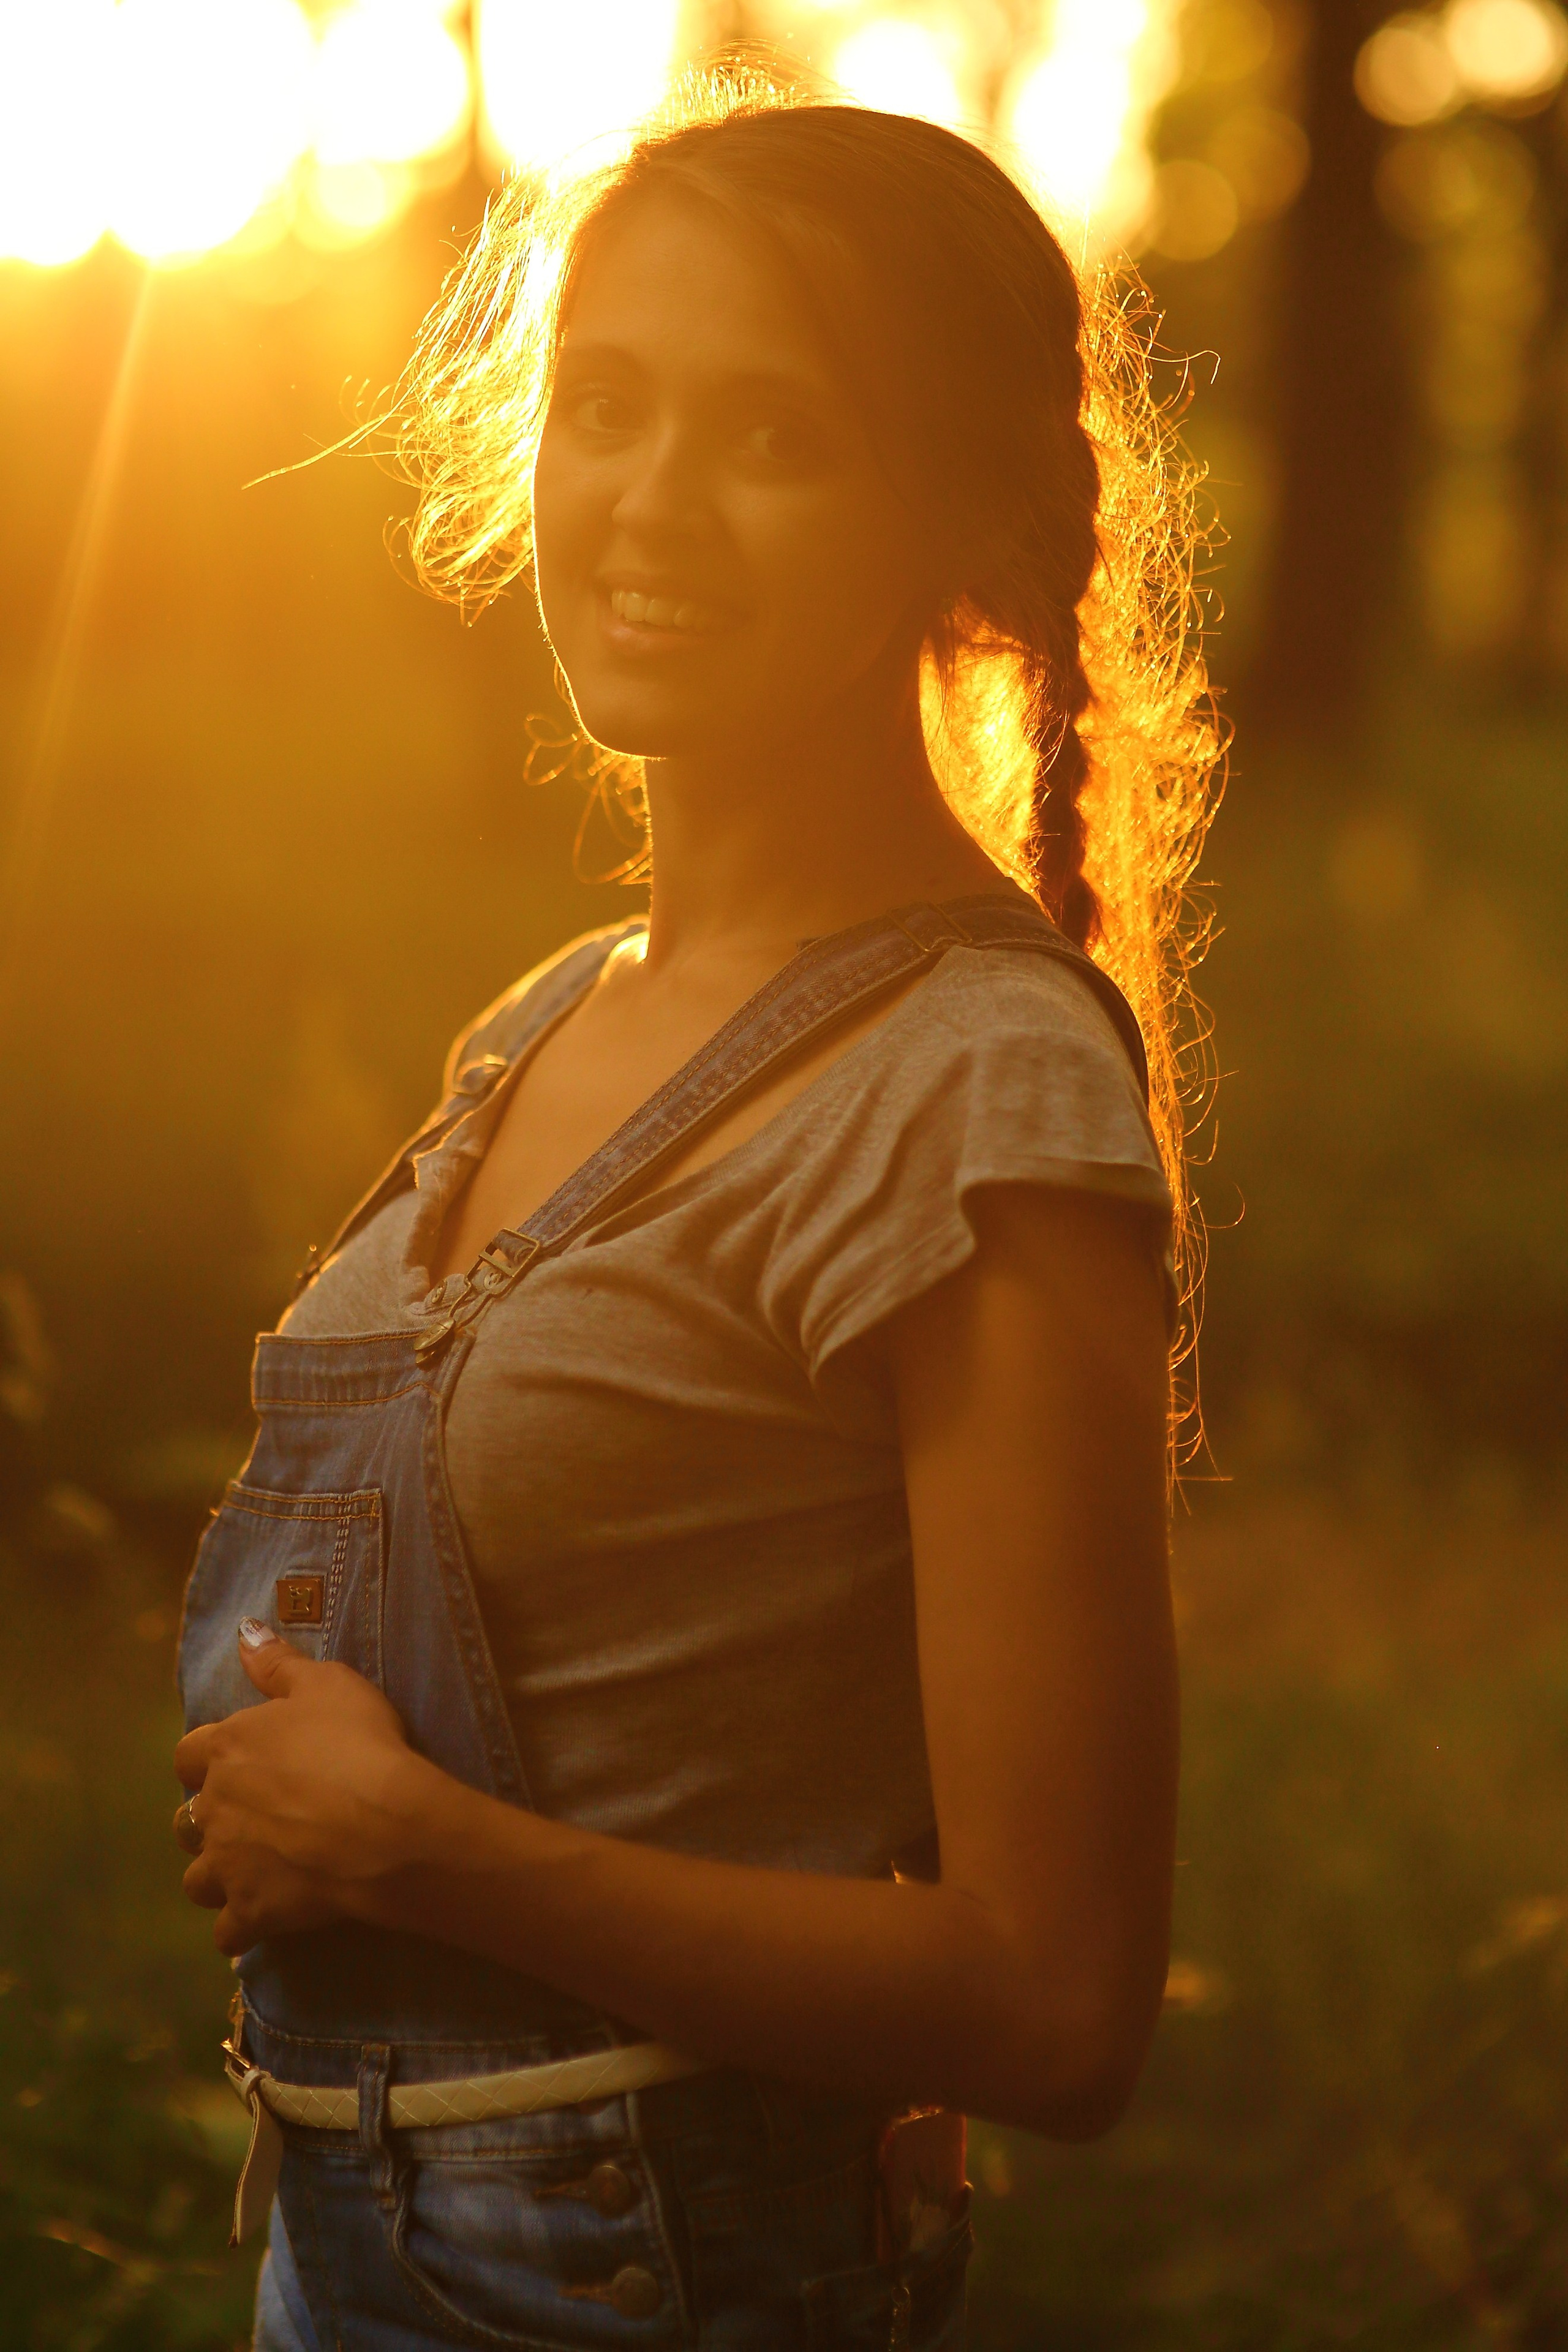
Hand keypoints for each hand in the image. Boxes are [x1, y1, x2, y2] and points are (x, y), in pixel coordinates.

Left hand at [173, 1622, 425, 1956]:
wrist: (383, 1826)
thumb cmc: (358, 1744)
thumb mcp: (327, 1683)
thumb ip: (278, 1662)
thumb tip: (244, 1630)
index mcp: (226, 1749)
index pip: (188, 1754)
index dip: (208, 1759)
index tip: (238, 1763)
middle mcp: (213, 1808)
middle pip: (187, 1820)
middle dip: (211, 1821)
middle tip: (255, 1819)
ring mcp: (227, 1866)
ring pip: (197, 1880)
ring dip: (218, 1876)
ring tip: (252, 1873)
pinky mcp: (250, 1913)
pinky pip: (228, 1934)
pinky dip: (242, 1928)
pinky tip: (265, 1920)